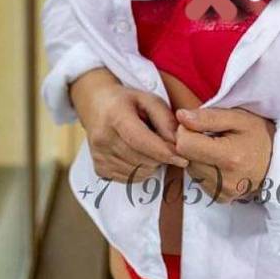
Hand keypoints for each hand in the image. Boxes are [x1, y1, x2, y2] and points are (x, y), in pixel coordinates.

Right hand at [69, 68, 188, 181]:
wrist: (97, 105)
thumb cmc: (127, 101)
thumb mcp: (149, 99)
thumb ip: (165, 118)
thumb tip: (177, 142)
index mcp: (115, 116)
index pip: (140, 140)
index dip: (163, 152)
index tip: (182, 158)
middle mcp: (103, 138)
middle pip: (141, 159)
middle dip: (161, 157)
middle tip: (167, 146)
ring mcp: (99, 155)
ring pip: (138, 172)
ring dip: (152, 164)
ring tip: (150, 147)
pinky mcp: (99, 169)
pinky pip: (130, 179)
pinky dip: (141, 170)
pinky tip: (139, 155)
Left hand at [174, 106, 275, 202]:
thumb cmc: (259, 134)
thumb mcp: (239, 117)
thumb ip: (208, 116)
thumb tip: (180, 116)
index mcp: (229, 158)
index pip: (184, 145)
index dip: (185, 130)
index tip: (198, 124)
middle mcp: (224, 181)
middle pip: (185, 158)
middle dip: (192, 143)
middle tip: (211, 136)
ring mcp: (222, 193)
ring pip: (190, 169)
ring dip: (197, 156)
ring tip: (218, 148)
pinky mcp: (221, 199)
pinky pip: (199, 180)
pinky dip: (204, 169)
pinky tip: (220, 161)